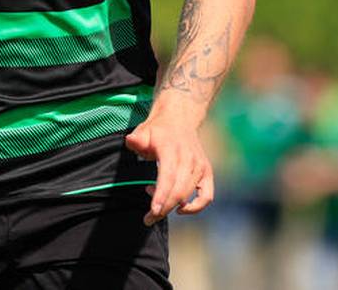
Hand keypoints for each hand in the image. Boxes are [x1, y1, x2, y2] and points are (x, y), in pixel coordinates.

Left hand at [124, 101, 214, 225]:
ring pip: (189, 195)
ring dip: (172, 205)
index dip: (162, 196)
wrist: (179, 119)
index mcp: (172, 149)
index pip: (169, 176)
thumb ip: (137, 139)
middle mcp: (189, 159)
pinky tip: (180, 209)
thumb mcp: (143, 131)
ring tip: (156, 201)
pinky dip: (196, 207)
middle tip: (148, 219)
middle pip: (179, 191)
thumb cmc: (158, 130)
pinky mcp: (206, 172)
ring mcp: (199, 166)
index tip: (153, 211)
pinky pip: (207, 196)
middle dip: (164, 209)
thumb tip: (130, 141)